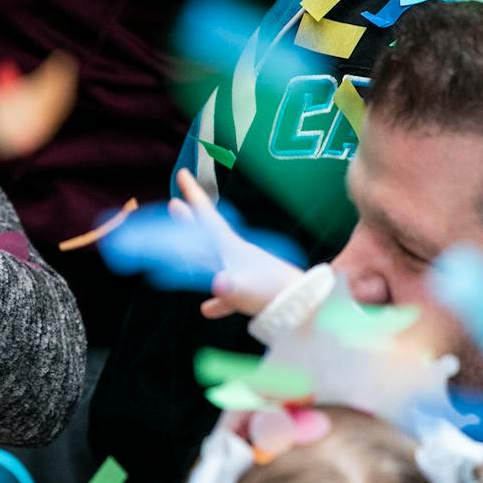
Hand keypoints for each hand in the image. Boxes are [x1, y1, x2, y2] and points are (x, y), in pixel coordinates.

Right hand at [170, 170, 302, 319]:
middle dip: (191, 218)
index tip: (185, 173)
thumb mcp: (247, 291)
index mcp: (232, 247)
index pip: (207, 216)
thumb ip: (229, 289)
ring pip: (214, 260)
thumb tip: (218, 283)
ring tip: (182, 255)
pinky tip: (207, 309)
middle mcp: (236, 255)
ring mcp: (244, 272)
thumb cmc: (274, 296)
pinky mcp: (251, 292)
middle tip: (175, 203)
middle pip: (207, 232)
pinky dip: (217, 300)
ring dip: (197, 256)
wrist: (307, 308)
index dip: (194, 195)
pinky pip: (228, 292)